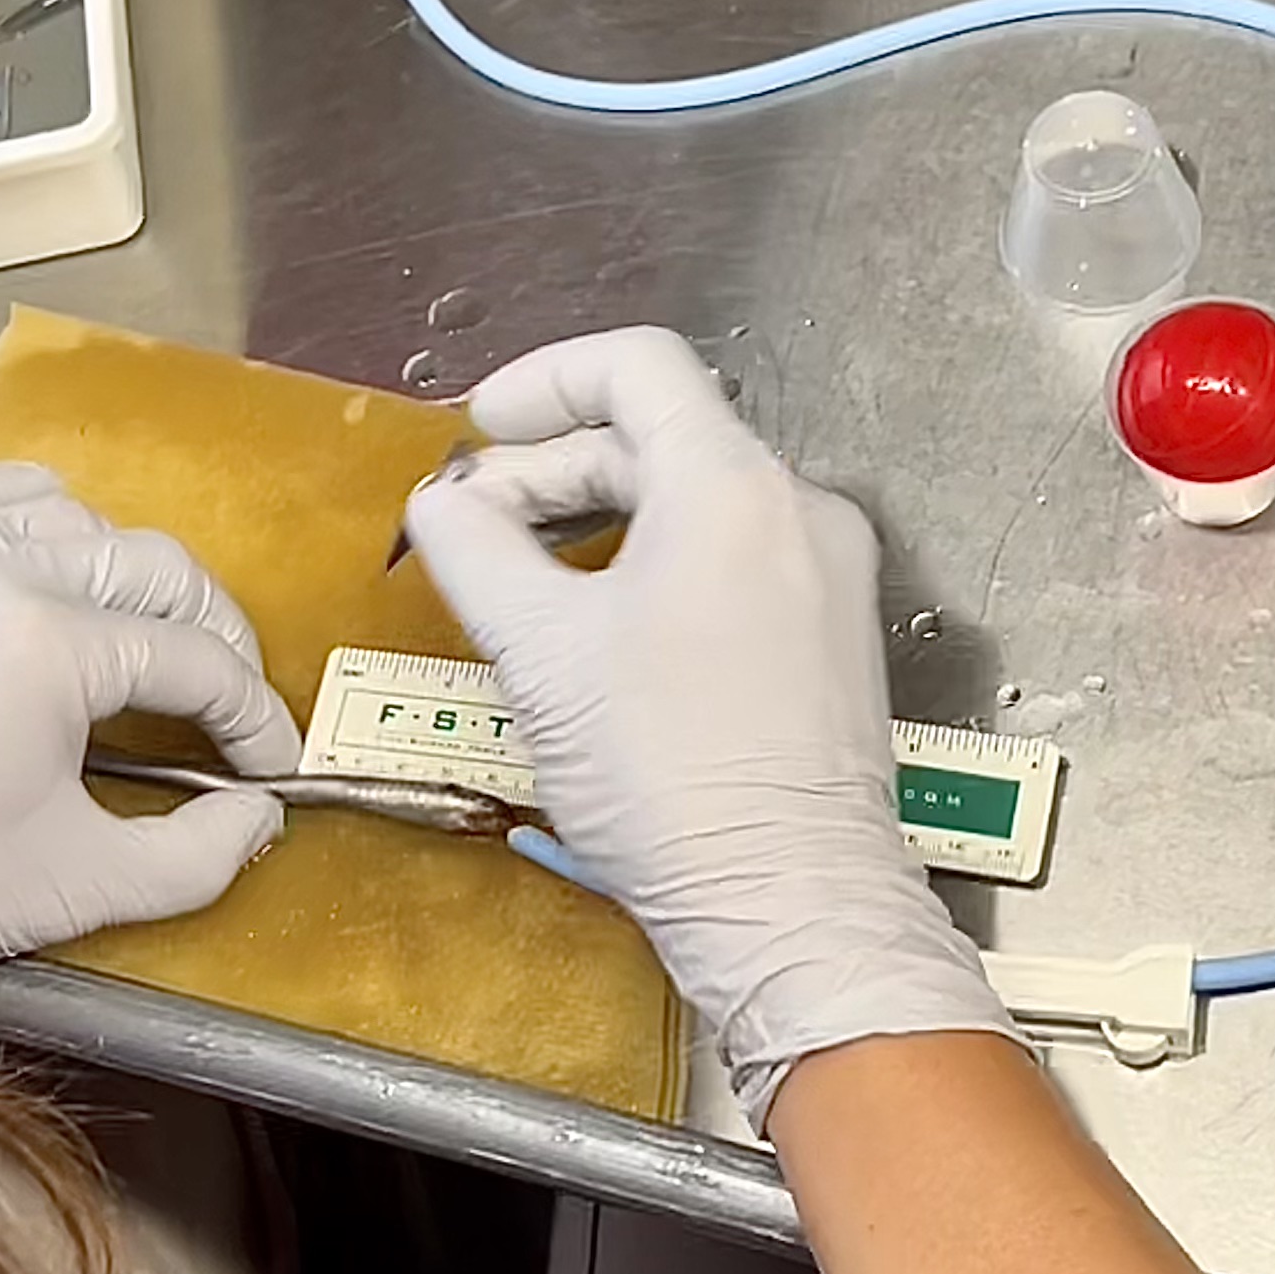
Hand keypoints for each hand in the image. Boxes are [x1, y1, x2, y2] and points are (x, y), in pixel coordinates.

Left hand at [0, 461, 298, 995]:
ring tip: (137, 624)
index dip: (252, 713)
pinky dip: (7, 495)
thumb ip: (189, 858)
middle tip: (224, 694)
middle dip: (211, 631)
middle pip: (149, 566)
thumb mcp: (68, 890)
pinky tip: (35, 521)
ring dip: (120, 567)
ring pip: (59, 515)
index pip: (196, 659)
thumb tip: (258, 816)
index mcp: (49, 650)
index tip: (267, 760)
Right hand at [406, 329, 1019, 1118]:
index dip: (542, 380)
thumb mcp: (541, 654)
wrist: (790, 906)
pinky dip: (659, 570)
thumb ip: (476, 552)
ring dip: (602, 522)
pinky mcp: (830, 642)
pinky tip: (604, 636)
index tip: (483, 428)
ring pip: (698, 505)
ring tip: (529, 585)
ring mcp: (827, 579)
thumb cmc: (675, 784)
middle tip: (477, 525)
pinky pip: (735, 564)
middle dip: (555, 470)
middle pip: (662, 439)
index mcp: (733, 488)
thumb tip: (443, 504)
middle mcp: (799, 514)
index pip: (635, 366)